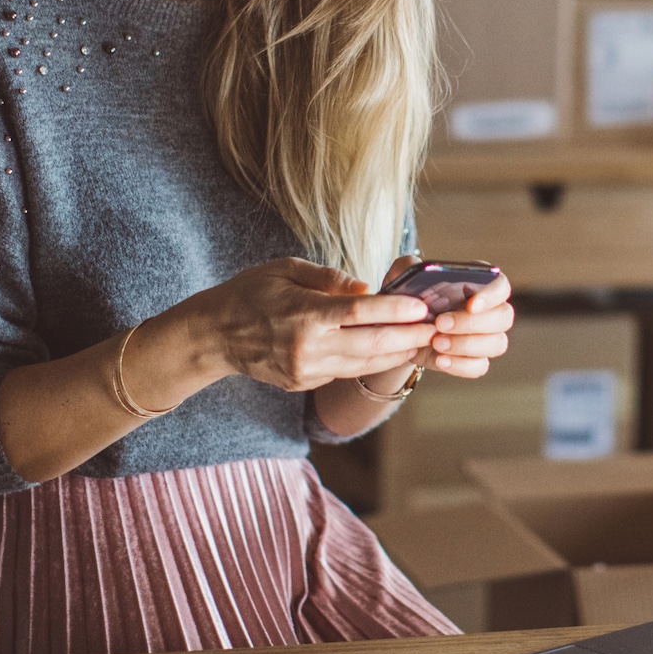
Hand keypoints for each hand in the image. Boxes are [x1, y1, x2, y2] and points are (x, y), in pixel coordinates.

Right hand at [187, 258, 434, 392]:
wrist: (214, 336)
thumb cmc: (250, 293)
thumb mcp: (285, 269)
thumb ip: (329, 280)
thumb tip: (368, 289)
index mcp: (303, 316)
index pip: (359, 314)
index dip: (395, 311)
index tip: (422, 307)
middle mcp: (308, 349)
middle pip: (371, 345)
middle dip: (409, 338)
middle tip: (438, 328)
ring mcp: (307, 371)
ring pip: (364, 364)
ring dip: (398, 353)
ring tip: (425, 341)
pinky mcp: (305, 384)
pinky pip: (346, 371)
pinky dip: (371, 360)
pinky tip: (392, 349)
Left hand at [401, 259, 512, 379]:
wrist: (399, 330)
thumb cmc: (407, 297)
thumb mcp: (402, 277)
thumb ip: (409, 267)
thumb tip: (420, 269)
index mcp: (477, 284)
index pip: (501, 286)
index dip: (492, 296)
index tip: (471, 305)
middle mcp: (488, 310)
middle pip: (503, 317)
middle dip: (472, 323)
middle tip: (440, 324)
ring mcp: (485, 337)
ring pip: (497, 344)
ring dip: (467, 345)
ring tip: (436, 343)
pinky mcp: (474, 360)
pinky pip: (480, 366)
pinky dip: (461, 365)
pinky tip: (440, 359)